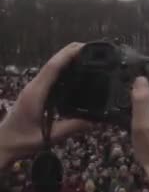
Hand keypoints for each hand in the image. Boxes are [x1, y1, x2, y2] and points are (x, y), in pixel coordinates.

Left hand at [0, 43, 89, 168]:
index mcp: (36, 93)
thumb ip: (73, 127)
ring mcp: (34, 88)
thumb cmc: (22, 141)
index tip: (84, 47)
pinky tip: (75, 73)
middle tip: (92, 49)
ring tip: (88, 57)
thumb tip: (96, 121)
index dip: (68, 55)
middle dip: (71, 52)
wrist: (3, 144)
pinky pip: (51, 76)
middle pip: (53, 62)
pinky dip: (64, 69)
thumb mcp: (50, 137)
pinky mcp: (36, 92)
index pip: (53, 67)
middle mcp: (34, 86)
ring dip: (67, 59)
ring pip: (51, 67)